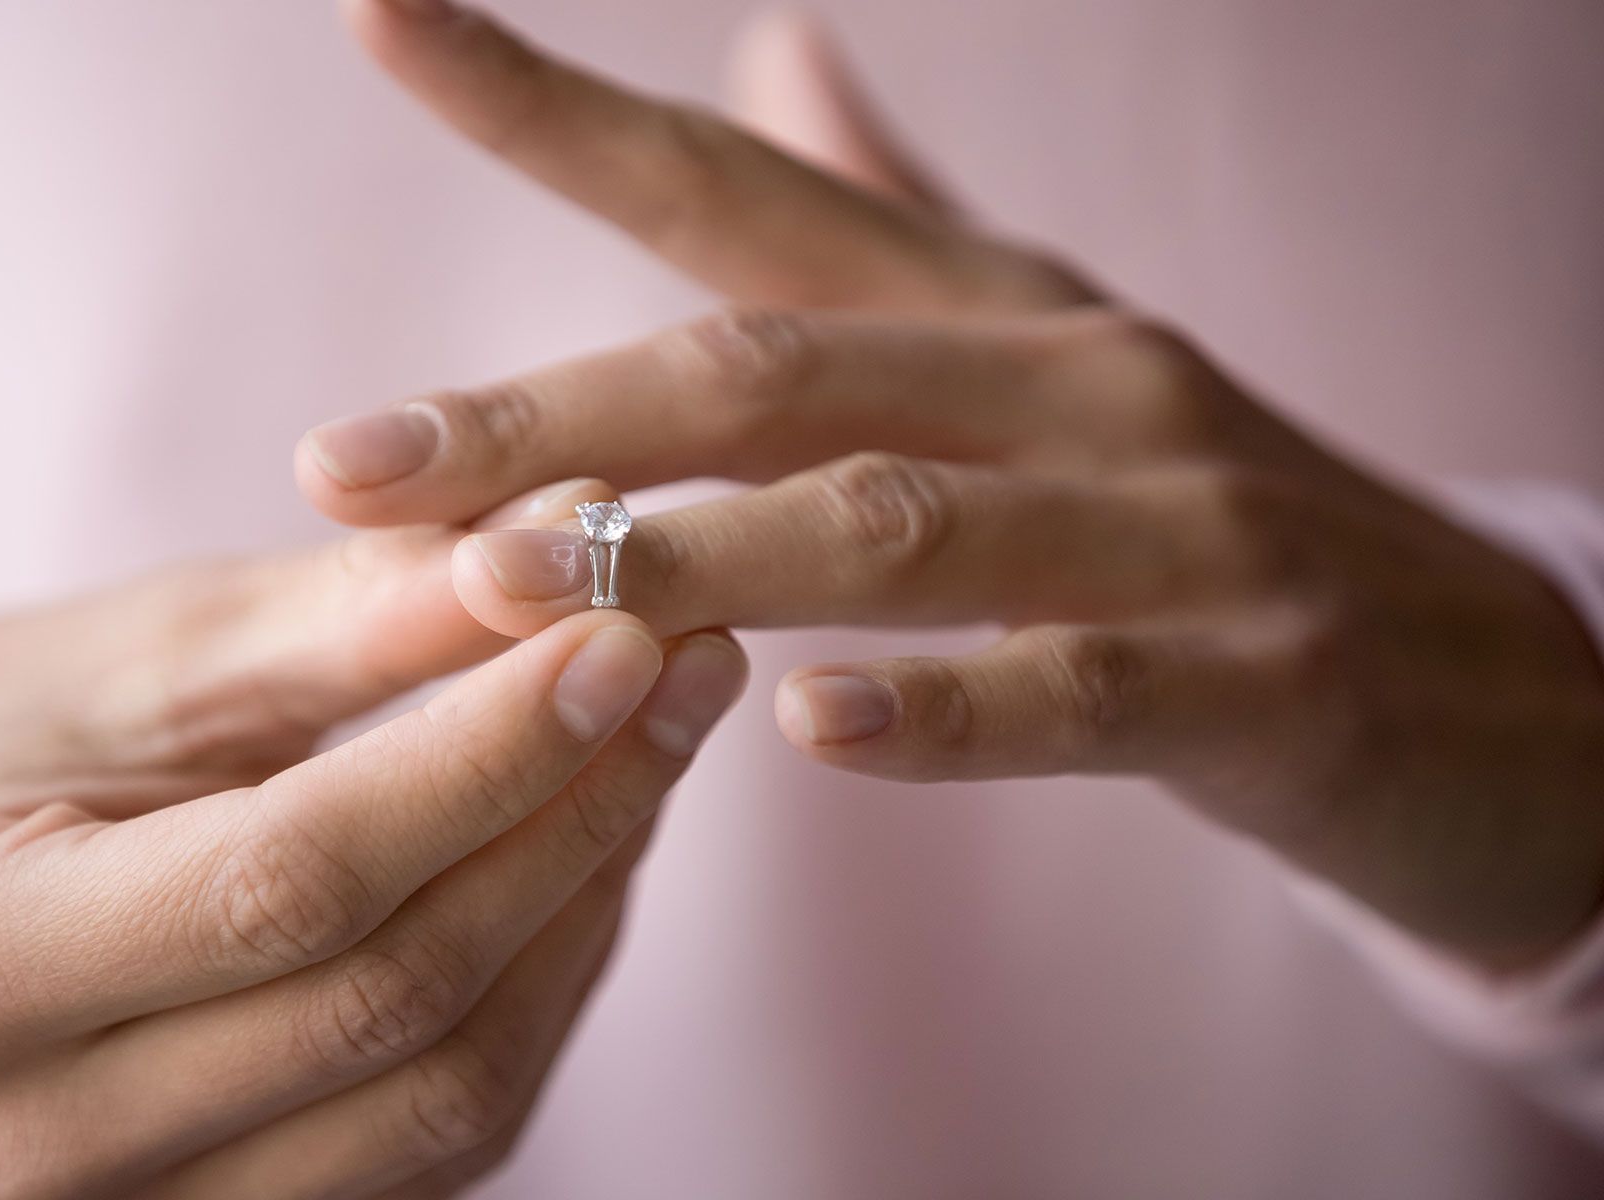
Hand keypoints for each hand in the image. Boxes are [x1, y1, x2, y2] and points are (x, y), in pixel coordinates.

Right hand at [0, 485, 748, 1199]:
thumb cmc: (8, 739)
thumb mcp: (146, 652)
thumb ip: (352, 615)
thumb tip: (571, 541)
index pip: (290, 880)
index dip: (484, 757)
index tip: (625, 627)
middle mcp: (48, 1142)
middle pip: (394, 996)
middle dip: (569, 812)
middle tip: (681, 658)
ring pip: (457, 1085)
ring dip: (585, 896)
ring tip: (657, 732)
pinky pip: (458, 1119)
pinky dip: (550, 973)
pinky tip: (591, 837)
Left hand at [307, 0, 1603, 972]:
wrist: (1505, 684)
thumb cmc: (1213, 524)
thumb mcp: (1050, 356)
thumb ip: (899, 220)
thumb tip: (768, 57)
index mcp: (997, 309)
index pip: (741, 192)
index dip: (553, 107)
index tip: (381, 21)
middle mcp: (1079, 380)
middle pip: (773, 367)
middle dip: (551, 413)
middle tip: (353, 466)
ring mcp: (1185, 524)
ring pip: (902, 520)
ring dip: (697, 551)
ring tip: (506, 587)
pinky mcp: (1270, 680)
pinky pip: (1079, 688)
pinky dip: (942, 708)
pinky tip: (805, 720)